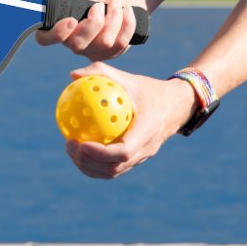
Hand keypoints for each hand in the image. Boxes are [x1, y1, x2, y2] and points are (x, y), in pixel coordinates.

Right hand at [36, 0, 145, 60]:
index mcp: (59, 26)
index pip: (45, 39)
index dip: (56, 34)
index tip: (71, 20)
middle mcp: (72, 42)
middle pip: (78, 45)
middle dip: (94, 23)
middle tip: (99, 5)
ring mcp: (91, 51)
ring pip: (104, 43)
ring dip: (114, 18)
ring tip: (116, 2)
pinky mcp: (109, 54)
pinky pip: (120, 44)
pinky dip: (127, 23)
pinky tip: (127, 11)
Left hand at [64, 62, 198, 178]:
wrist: (177, 105)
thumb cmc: (149, 89)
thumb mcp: (128, 78)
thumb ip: (101, 73)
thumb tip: (73, 75)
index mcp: (147, 131)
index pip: (123, 152)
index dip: (100, 153)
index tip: (80, 143)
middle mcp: (146, 149)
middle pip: (114, 168)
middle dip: (88, 162)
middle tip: (69, 145)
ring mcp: (142, 157)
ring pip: (113, 172)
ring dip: (89, 166)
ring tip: (71, 149)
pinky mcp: (137, 159)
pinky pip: (114, 167)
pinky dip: (95, 164)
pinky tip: (80, 148)